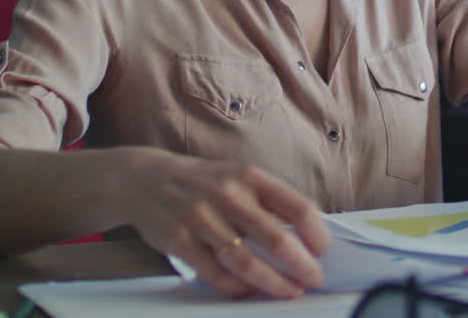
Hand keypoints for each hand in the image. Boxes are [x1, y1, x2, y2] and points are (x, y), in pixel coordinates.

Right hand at [120, 147, 329, 298]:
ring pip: (247, 262)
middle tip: (313, 279)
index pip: (298, 207)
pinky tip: (250, 291)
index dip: (316, 234)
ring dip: (273, 283)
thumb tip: (307, 235)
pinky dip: (237, 288)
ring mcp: (202, 218)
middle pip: (276, 239)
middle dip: (301, 267)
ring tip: (289, 292)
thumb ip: (269, 200)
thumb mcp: (239, 176)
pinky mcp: (179, 241)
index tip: (322, 251)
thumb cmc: (204, 182)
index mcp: (250, 176)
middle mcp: (228, 195)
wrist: (144, 179)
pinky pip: (216, 273)